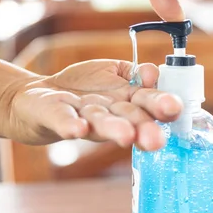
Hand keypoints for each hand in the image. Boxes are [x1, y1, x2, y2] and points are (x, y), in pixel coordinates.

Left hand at [6, 60, 181, 149]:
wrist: (39, 97)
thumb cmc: (83, 88)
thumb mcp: (114, 72)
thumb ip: (135, 72)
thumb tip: (153, 73)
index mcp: (127, 101)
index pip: (149, 103)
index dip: (162, 106)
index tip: (174, 108)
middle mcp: (108, 113)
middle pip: (129, 120)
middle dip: (143, 128)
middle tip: (156, 140)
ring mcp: (82, 116)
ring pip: (100, 123)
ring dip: (114, 129)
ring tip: (126, 136)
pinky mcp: (55, 116)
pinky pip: (63, 121)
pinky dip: (70, 125)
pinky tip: (78, 129)